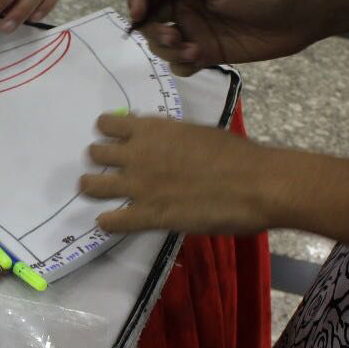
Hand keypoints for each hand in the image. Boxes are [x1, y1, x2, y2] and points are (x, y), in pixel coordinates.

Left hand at [78, 113, 348, 247]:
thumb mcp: (197, 133)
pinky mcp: (147, 215)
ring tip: (99, 192)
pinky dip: (107, 222)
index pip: (107, 124)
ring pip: (92, 185)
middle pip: (95, 153)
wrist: (256, 183)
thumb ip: (172, 138)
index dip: (108, 133)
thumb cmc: (236, 154)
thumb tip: (165, 145)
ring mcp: (138, 185)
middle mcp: (137, 154)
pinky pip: (111, 221)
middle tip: (110, 168)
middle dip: (99, 160)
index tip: (115, 140)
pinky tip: (109, 222)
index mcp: (152, 129)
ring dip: (93, 187)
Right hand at [127, 0, 348, 76]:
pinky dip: (184, 64)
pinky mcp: (209, 53)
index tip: (137, 14)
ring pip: (163, 46)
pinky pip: (182, 64)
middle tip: (173, 38)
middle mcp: (187, 8)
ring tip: (194, 52)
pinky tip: (201, 60)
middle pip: (151, 21)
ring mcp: (197, 32)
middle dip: (154, 32)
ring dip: (170, 51)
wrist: (300, 17)